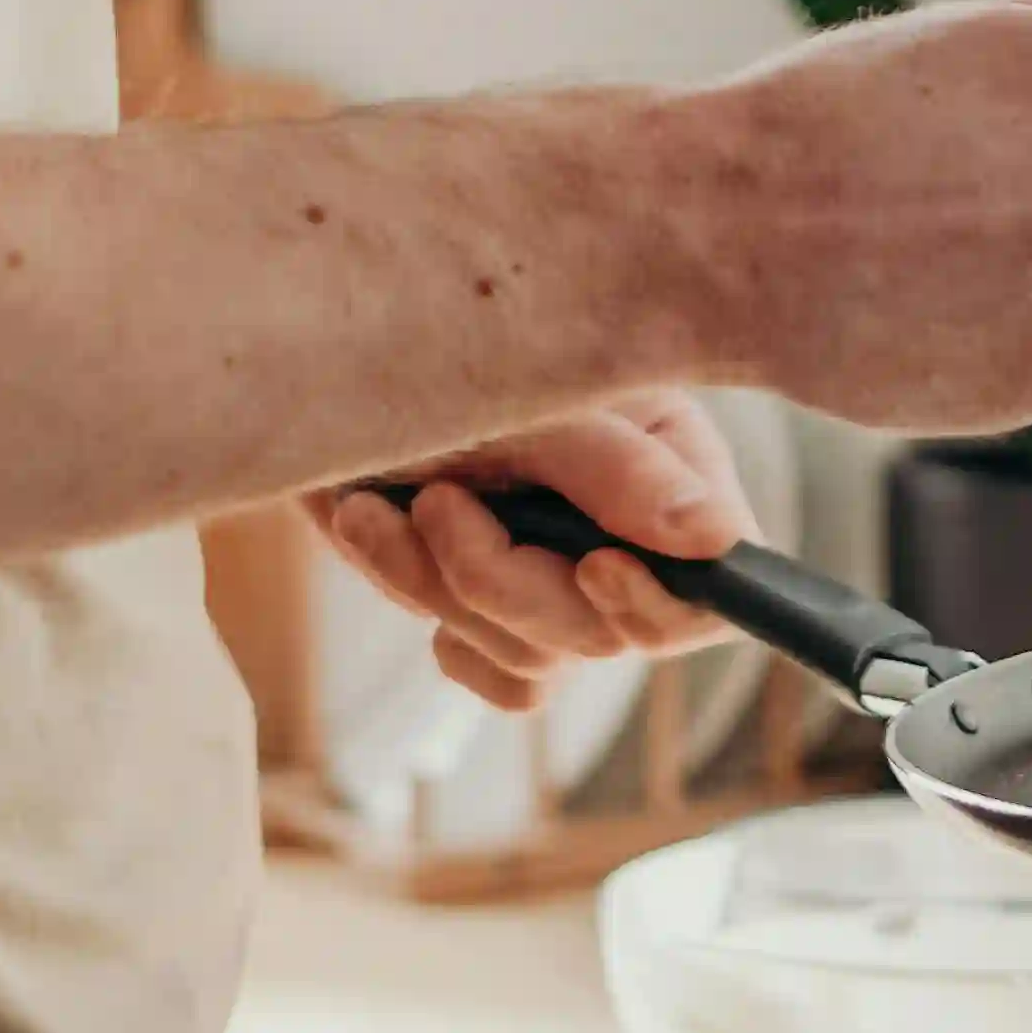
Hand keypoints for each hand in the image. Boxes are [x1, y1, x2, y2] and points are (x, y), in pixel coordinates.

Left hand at [315, 389, 755, 712]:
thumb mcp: (529, 403)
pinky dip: (439, 625)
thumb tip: (719, 543)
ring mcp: (564, 576)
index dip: (661, 598)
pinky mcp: (501, 614)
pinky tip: (392, 547)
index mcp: (668, 459)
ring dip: (442, 592)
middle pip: (612, 632)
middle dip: (507, 582)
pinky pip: (502, 677)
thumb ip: (622, 471)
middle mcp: (631, 527)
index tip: (592, 565)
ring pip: (540, 659)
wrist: (312, 378)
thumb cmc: (428, 355)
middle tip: (439, 503)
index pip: (718, 576)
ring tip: (377, 508)